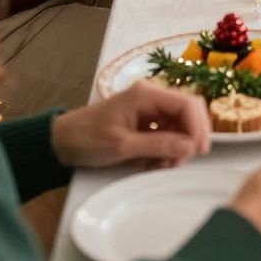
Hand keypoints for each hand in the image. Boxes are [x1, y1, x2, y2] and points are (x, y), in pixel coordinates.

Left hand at [52, 82, 210, 168]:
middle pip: (187, 113)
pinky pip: (168, 132)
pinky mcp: (145, 120)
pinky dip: (166, 149)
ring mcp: (149, 108)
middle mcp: (152, 96)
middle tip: (179, 163)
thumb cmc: (86, 139)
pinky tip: (154, 163)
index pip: (187, 104)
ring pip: (180, 125)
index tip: (199, 152)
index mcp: (146, 94)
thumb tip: (190, 146)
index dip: (199, 127)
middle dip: (189, 139)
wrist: (61, 142)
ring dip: (177, 147)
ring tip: (161, 166)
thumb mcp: (122, 146)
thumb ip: (158, 145)